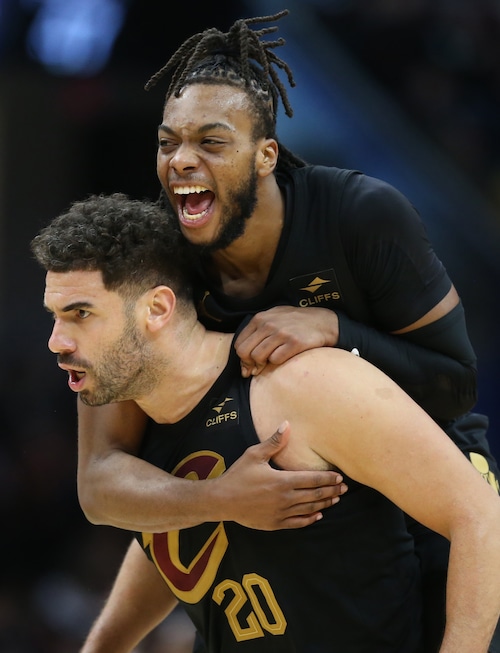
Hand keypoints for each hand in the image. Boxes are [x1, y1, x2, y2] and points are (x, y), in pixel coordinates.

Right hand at [220, 421, 346, 529]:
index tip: (339, 477)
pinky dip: (310, 519)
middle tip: (344, 489)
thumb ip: (273, 442)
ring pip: (309, 509)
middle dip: (331, 491)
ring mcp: (281, 513)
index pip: (312, 480)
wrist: (222, 500)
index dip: (328, 479)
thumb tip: (287, 424)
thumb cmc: (238, 475)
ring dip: (324, 504)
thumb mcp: (254, 455)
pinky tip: (318, 515)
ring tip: (335, 499)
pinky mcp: (275, 523)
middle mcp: (285, 498)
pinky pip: (298, 523)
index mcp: (282, 481)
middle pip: (314, 495)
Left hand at [235, 306, 338, 376]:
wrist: (324, 322)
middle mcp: (269, 324)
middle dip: (249, 364)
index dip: (242, 358)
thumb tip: (244, 361)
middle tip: (256, 369)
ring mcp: (282, 333)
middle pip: (246, 352)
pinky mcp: (294, 342)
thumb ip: (257, 333)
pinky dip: (278, 362)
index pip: (239, 343)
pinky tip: (284, 358)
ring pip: (259, 357)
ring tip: (270, 363)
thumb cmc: (296, 323)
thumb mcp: (274, 318)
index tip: (249, 365)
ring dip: (263, 365)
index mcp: (260, 318)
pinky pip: (276, 360)